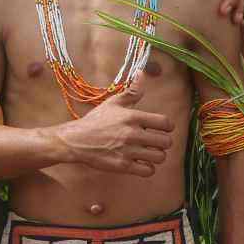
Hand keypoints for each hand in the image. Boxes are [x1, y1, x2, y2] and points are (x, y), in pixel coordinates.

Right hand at [56, 84, 174, 175]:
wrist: (76, 140)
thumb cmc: (96, 121)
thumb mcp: (113, 103)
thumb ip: (132, 91)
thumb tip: (142, 72)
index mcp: (133, 117)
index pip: (166, 123)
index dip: (167, 127)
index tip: (161, 129)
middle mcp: (133, 134)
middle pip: (166, 142)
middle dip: (163, 142)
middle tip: (155, 142)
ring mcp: (129, 151)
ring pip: (160, 157)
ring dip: (156, 156)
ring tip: (149, 153)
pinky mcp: (123, 166)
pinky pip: (148, 171)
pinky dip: (148, 168)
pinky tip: (141, 163)